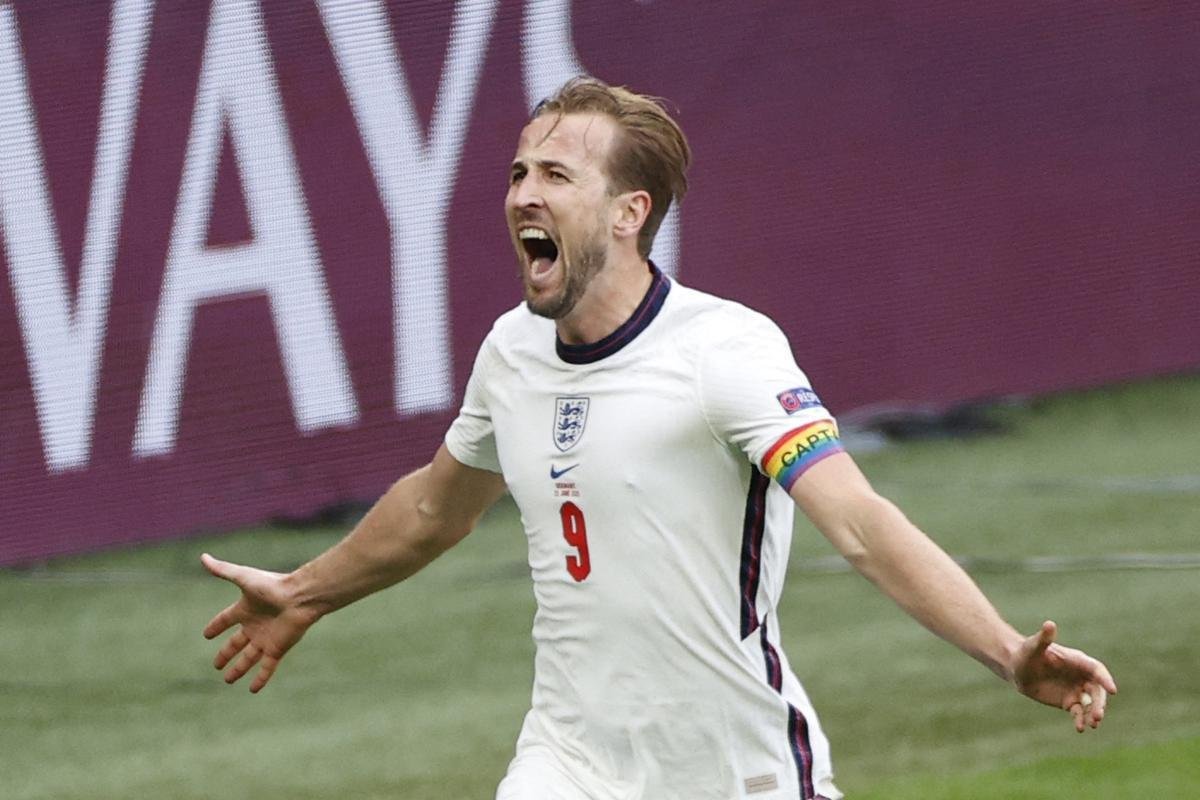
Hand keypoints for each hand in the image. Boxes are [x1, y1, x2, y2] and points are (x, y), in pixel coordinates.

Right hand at [201, 553, 315, 691]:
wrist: (300, 597)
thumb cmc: (272, 585)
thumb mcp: (243, 578)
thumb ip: (223, 570)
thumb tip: (203, 557)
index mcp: (246, 608)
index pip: (226, 619)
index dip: (216, 626)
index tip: (206, 634)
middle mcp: (255, 625)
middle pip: (236, 643)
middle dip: (226, 653)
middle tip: (216, 664)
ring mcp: (266, 639)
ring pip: (248, 658)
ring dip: (239, 669)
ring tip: (227, 680)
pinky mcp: (277, 649)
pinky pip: (266, 668)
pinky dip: (260, 679)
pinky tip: (252, 690)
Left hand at [1011, 620, 1117, 731]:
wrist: (1017, 668)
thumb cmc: (1026, 653)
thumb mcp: (1033, 646)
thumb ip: (1044, 638)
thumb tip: (1049, 624)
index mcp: (1077, 661)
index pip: (1096, 669)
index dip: (1105, 679)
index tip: (1113, 690)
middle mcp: (1080, 676)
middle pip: (1097, 690)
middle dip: (1100, 703)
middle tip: (1098, 715)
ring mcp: (1076, 689)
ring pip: (1090, 703)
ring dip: (1093, 713)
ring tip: (1092, 724)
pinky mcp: (1068, 701)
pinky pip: (1078, 712)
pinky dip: (1080, 720)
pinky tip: (1080, 728)